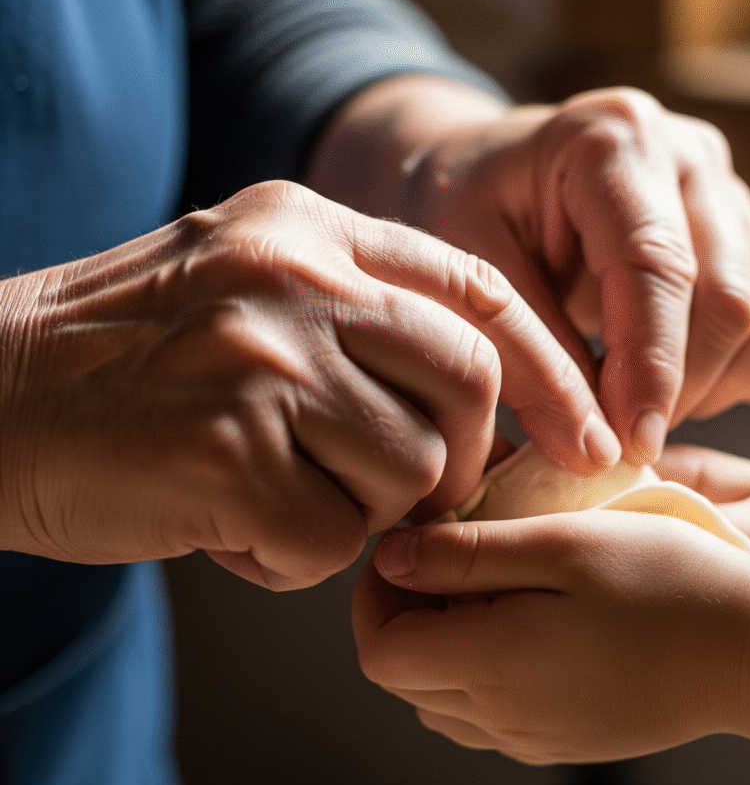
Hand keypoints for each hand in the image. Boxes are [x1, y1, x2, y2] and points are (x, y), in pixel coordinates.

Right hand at [0, 181, 617, 588]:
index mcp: (310, 228)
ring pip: (409, 470)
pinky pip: (329, 537)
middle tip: (403, 488)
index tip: (588, 435)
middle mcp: (295, 277)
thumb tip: (478, 395)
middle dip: (460, 457)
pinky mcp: (227, 452)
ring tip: (281, 498)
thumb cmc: (126, 359)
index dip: (553, 369)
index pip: (479, 292)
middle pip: (469, 382)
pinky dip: (292, 557)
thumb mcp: (245, 283)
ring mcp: (262, 360)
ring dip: (362, 511)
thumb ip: (359, 313)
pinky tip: (232, 532)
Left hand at [352, 509, 749, 763]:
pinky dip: (480, 666)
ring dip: (441, 640)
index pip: (379, 649)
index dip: (373, 594)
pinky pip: (488, 714)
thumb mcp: (560, 544)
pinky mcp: (565, 741)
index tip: (408, 543)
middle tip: (449, 549)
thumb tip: (392, 559)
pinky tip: (527, 618)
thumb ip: (466, 554)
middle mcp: (501, 719)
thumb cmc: (665, 581)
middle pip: (405, 675)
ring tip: (489, 581)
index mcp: (490, 667)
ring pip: (441, 698)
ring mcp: (534, 739)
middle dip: (405, 611)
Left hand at [403, 87, 749, 461]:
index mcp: (611, 141)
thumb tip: (595, 455)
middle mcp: (690, 154)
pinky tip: (687, 377)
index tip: (631, 446)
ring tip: (643, 399)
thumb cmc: (468, 215)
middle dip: (680, 389)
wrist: (492, 172)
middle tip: (618, 433)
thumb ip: (529, 358)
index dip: (651, 368)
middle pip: (731, 298)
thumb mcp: (470, 276)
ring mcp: (734, 190)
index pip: (657, 266)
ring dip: (719, 385)